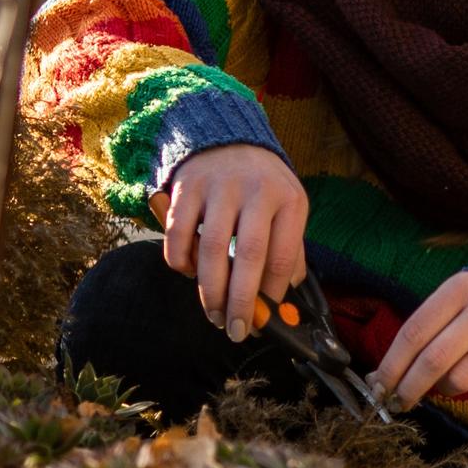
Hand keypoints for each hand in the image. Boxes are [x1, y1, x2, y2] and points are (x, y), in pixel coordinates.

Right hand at [150, 144, 306, 339]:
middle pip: (249, 256)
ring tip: (215, 315)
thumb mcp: (287, 208)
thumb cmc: (261, 184)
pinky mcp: (187, 188)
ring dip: (211, 291)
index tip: (265, 318)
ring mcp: (220, 187)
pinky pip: (178, 235)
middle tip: (237, 330)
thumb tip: (283, 300)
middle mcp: (256, 191)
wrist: (226, 136)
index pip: (283, 256)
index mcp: (289, 199)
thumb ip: (288, 249)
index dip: (273, 294)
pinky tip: (191, 273)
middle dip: (242, 301)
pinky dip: (181, 262)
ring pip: (211, 250)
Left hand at [376, 270, 467, 406]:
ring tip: (445, 381)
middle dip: (409, 388)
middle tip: (396, 403)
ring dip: (443, 389)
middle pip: (434, 360)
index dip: (391, 365)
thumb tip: (382, 379)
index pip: (414, 333)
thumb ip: (421, 334)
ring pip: (460, 380)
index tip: (378, 387)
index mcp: (460, 288)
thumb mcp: (452, 303)